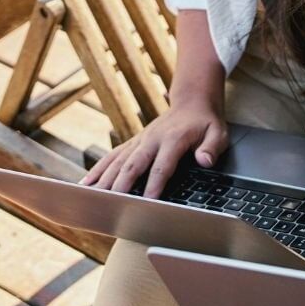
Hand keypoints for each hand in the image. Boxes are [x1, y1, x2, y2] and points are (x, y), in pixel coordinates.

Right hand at [81, 102, 228, 197]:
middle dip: (122, 184)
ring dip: (104, 179)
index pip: (162, 165)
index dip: (155, 184)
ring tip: (92, 197)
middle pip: (133, 164)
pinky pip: (112, 157)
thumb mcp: (218, 132)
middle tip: (113, 204)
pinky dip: (98, 170)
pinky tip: (86, 185)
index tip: (148, 201)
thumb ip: (212, 147)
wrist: (191, 101)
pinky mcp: (132, 143)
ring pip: (118, 161)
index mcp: (173, 138)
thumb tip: (204, 160)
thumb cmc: (205, 122)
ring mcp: (139, 141)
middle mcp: (151, 139)